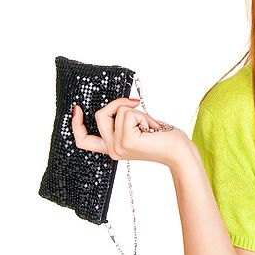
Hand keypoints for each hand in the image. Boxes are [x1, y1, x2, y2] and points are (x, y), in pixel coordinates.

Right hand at [71, 97, 188, 168]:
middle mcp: (112, 149)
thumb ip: (123, 120)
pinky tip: (152, 127)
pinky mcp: (127, 141)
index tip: (76, 109)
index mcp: (112, 148)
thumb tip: (121, 103)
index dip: (76, 124)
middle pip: (100, 116)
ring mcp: (118, 146)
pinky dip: (142, 115)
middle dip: (118, 104)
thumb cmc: (164, 139)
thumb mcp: (138, 128)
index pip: (83, 140)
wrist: (179, 152)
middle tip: (136, 104)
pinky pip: (128, 113)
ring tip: (149, 125)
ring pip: (118, 111)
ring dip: (137, 112)